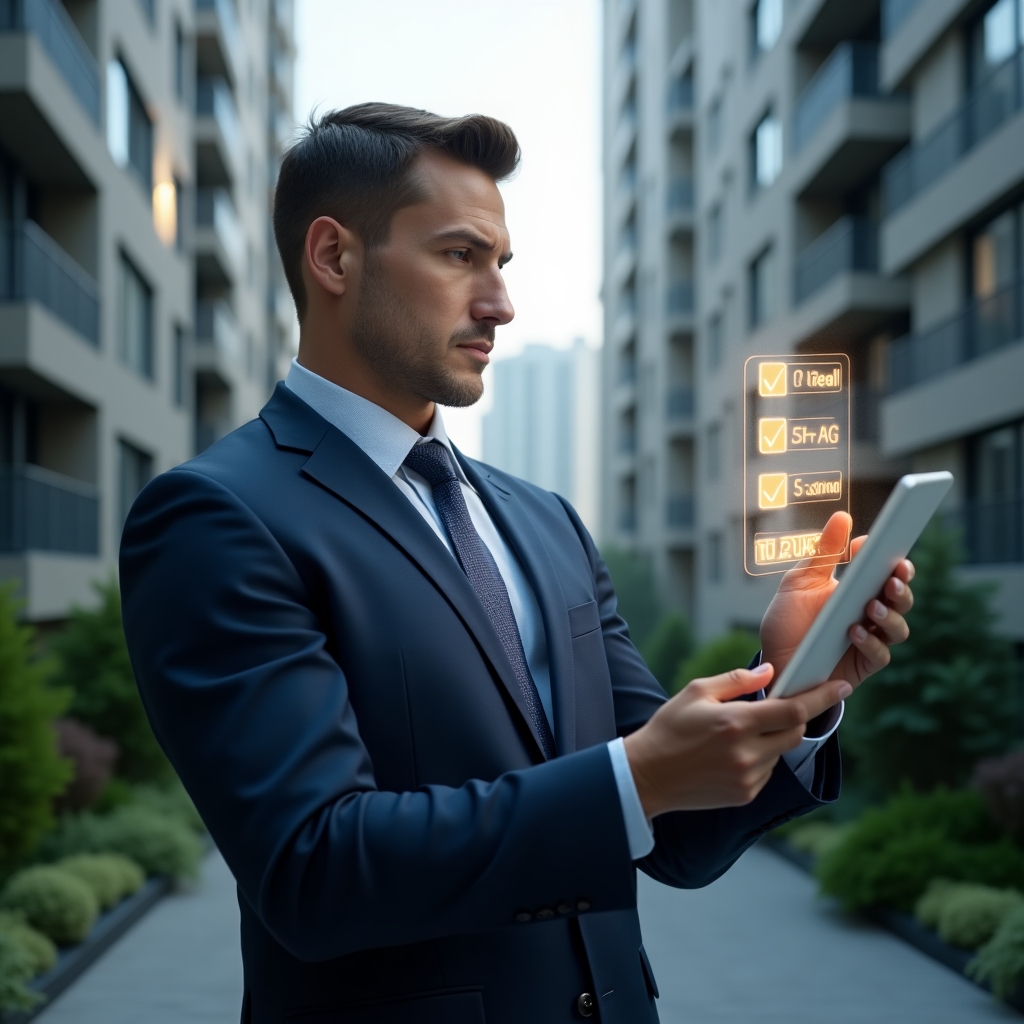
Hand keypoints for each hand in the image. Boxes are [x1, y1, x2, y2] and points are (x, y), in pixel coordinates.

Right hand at [623, 663, 850, 818]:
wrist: (647, 775)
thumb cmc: (669, 728)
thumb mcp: (696, 692)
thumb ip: (736, 680)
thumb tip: (770, 672)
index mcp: (736, 722)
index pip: (793, 710)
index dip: (821, 698)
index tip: (840, 688)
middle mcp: (747, 753)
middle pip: (795, 733)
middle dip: (793, 718)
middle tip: (771, 710)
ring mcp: (748, 777)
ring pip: (780, 753)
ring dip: (771, 739)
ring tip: (736, 734)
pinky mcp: (745, 795)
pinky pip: (767, 771)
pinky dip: (759, 758)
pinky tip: (730, 755)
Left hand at [759, 511, 914, 693]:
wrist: (773, 660)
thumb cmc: (788, 620)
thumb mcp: (800, 581)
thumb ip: (824, 552)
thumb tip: (843, 516)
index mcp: (859, 590)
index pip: (888, 574)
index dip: (899, 564)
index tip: (897, 550)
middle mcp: (869, 615)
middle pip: (901, 599)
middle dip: (902, 588)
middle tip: (893, 578)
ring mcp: (869, 640)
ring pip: (899, 628)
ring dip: (890, 615)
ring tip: (870, 606)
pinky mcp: (863, 665)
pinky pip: (880, 655)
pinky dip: (870, 642)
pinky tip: (854, 631)